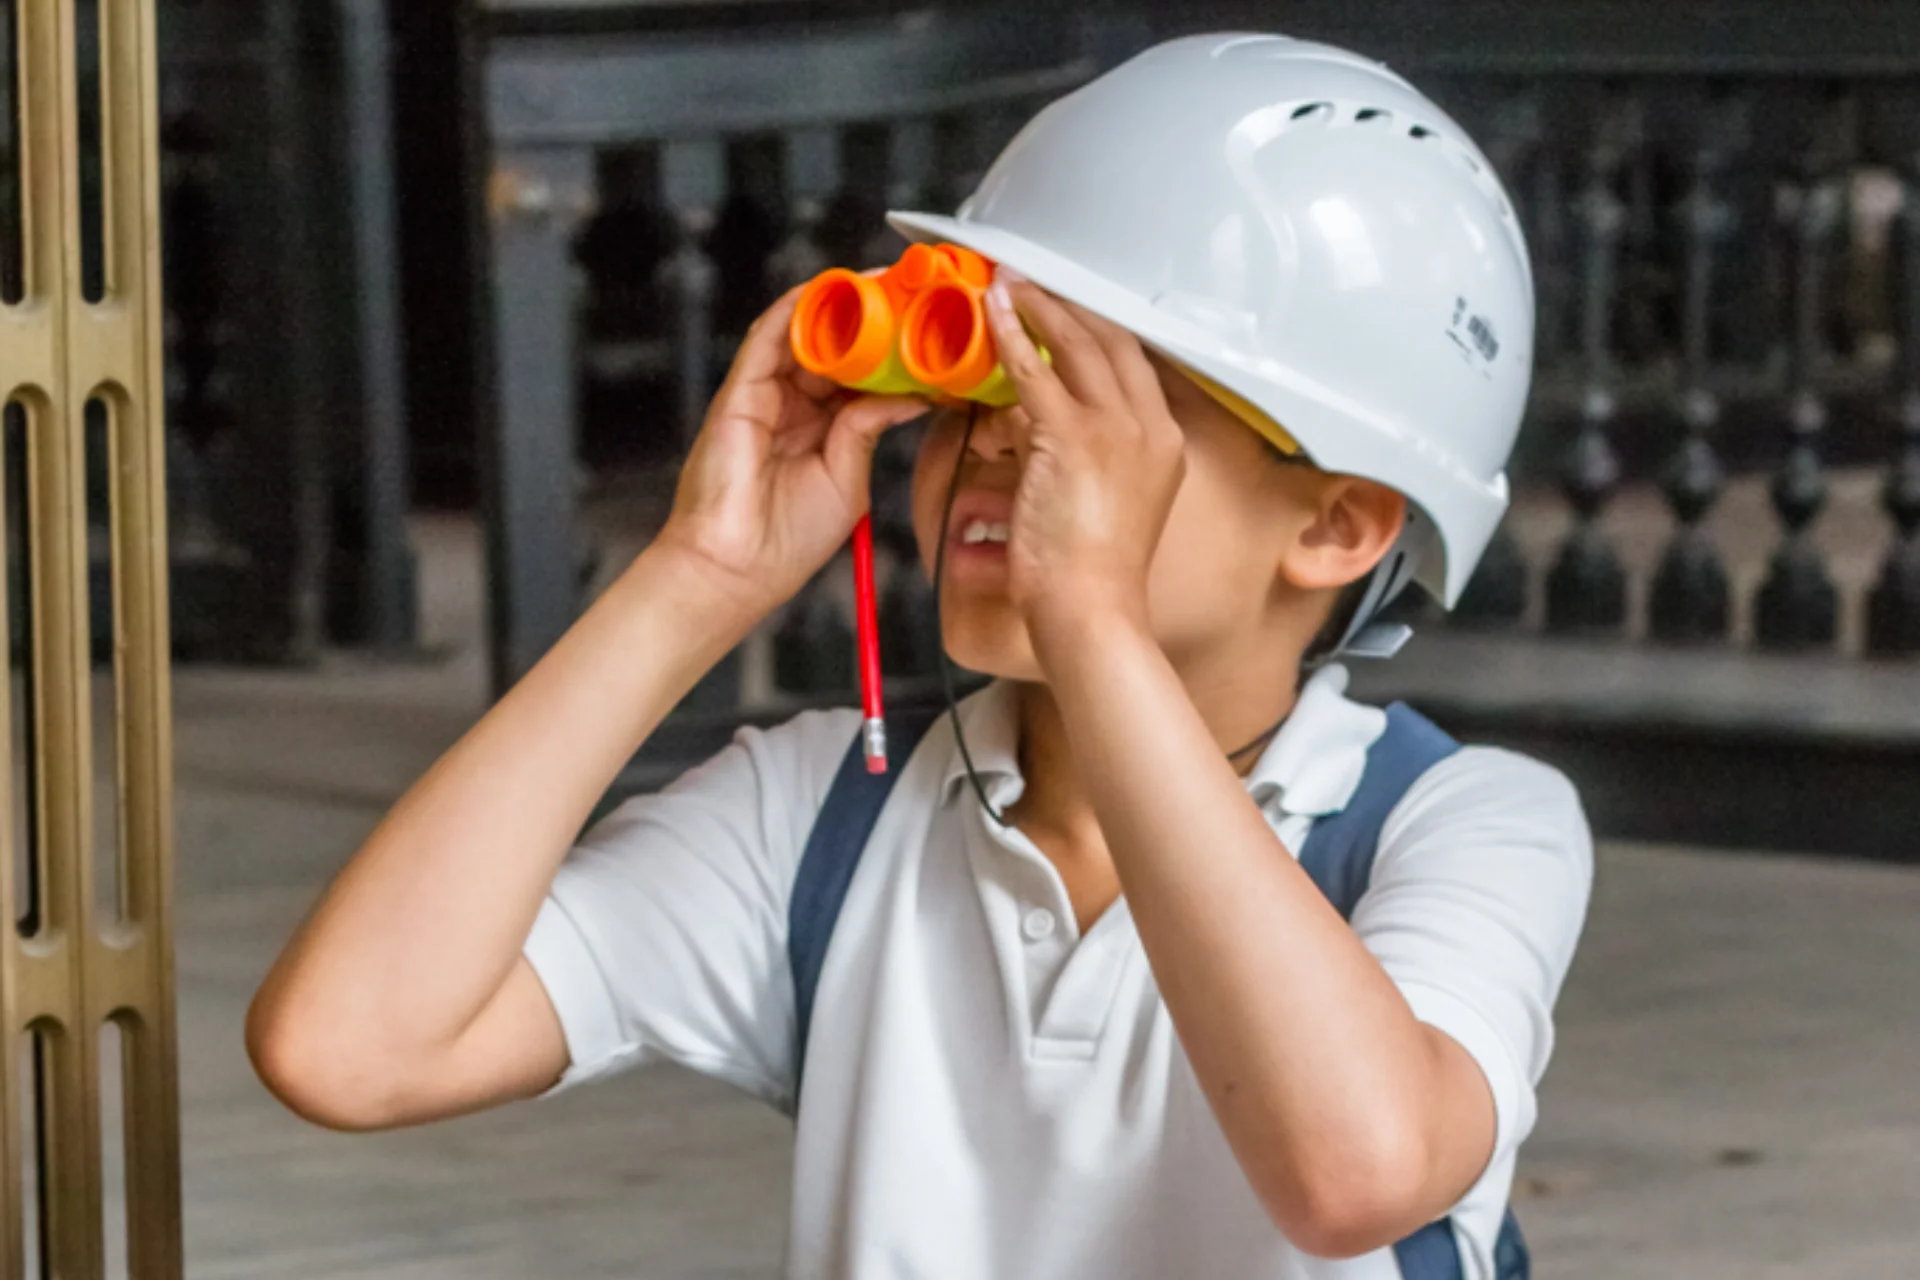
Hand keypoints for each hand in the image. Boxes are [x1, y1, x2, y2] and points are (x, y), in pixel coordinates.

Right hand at [656, 287, 927, 612]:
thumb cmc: (786, 540)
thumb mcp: (849, 477)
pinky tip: (825, 291)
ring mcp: (765, 396)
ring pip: (803, 334)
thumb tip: (910, 392)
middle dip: (870, 319)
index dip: (890, 351)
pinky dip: (795, 309)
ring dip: (838, 306)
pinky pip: (767, 337)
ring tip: (877, 283)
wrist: (737, 567)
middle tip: (909, 294)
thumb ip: (870, 427)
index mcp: (821, 429)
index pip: (859, 375)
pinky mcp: (740, 391)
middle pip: (834, 348)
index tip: (926, 331)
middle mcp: (793, 407)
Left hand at [984, 268, 1186, 636]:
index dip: (1098, 330)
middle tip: (1033, 282)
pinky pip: (1036, 371)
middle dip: (1069, 305)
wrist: (1094, 611)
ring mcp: (1116, 429)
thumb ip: (1083, 459)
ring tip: (1007, 285)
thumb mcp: (1105, 504)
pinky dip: (1011, 334)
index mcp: (1165, 444)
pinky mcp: (1074, 438)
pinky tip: (992, 312)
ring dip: (1038, 307)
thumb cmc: (1093, 576)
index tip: (1067, 309)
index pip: (1134, 367)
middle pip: (1111, 343)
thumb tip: (1037, 431)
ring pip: (1076, 345)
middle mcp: (1149, 428)